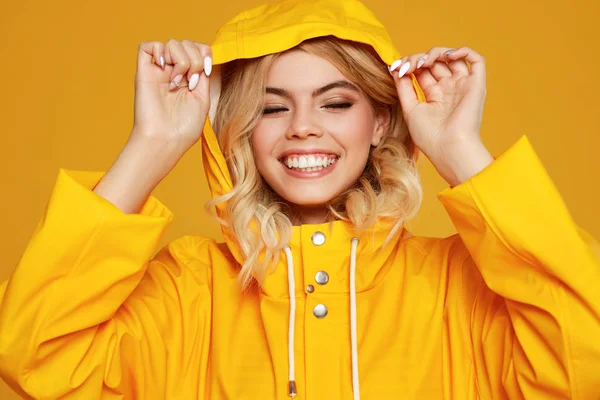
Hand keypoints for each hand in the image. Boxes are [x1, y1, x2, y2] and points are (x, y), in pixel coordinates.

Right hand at [131, 39, 212, 154]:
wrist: (165, 139)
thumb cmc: (184, 127)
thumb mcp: (203, 98)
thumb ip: (203, 75)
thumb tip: (202, 56)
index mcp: (189, 77)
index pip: (199, 49)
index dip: (205, 54)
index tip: (205, 72)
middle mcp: (174, 71)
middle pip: (188, 43)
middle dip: (195, 61)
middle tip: (189, 84)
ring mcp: (159, 71)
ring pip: (172, 43)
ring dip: (181, 60)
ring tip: (176, 83)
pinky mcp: (144, 72)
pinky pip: (148, 46)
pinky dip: (159, 51)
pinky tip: (163, 68)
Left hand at [389, 46, 491, 184]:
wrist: (449, 148)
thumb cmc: (429, 136)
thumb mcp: (410, 109)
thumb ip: (403, 87)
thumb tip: (394, 67)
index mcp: (435, 96)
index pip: (422, 71)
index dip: (409, 64)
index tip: (396, 67)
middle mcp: (449, 89)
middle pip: (434, 62)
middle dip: (418, 59)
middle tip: (408, 66)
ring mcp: (463, 86)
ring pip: (452, 57)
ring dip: (436, 53)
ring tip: (423, 62)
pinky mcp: (476, 85)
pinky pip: (476, 60)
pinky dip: (462, 51)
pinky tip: (447, 56)